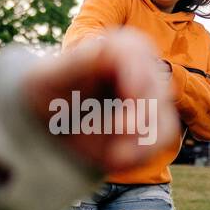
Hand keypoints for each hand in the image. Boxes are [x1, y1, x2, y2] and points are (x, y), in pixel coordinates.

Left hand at [21, 29, 180, 173]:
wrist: (47, 124)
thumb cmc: (46, 92)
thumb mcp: (48, 77)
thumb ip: (75, 62)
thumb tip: (100, 48)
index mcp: (111, 48)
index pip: (134, 50)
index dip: (137, 71)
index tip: (130, 94)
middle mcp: (136, 69)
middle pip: (155, 86)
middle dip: (142, 112)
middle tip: (120, 131)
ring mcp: (147, 98)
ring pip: (163, 116)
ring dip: (145, 139)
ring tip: (115, 157)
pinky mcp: (150, 124)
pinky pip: (160, 137)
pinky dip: (143, 151)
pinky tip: (117, 161)